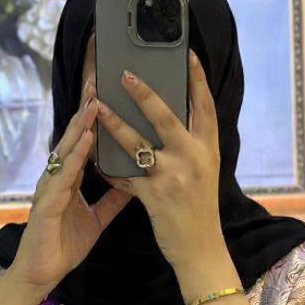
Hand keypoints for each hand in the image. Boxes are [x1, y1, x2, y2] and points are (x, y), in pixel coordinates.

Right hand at [8, 78, 130, 297]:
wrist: (41, 274)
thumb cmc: (63, 246)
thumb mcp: (96, 219)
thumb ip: (112, 199)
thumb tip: (134, 182)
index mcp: (69, 180)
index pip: (82, 143)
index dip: (92, 119)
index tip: (104, 95)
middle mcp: (57, 178)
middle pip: (73, 138)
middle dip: (85, 111)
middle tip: (98, 82)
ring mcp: (50, 187)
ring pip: (66, 151)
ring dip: (80, 126)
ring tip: (94, 102)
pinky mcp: (47, 203)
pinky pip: (63, 175)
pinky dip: (75, 156)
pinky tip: (85, 140)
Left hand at [94, 50, 224, 276]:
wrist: (200, 249)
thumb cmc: (200, 209)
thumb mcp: (204, 171)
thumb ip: (192, 145)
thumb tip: (174, 118)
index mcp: (208, 149)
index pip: (205, 106)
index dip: (197, 79)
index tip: (188, 54)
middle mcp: (193, 158)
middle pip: (165, 116)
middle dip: (143, 93)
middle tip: (124, 74)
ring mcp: (173, 177)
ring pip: (137, 143)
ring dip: (114, 124)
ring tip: (97, 108)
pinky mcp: (155, 196)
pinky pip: (125, 176)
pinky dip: (109, 168)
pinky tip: (95, 159)